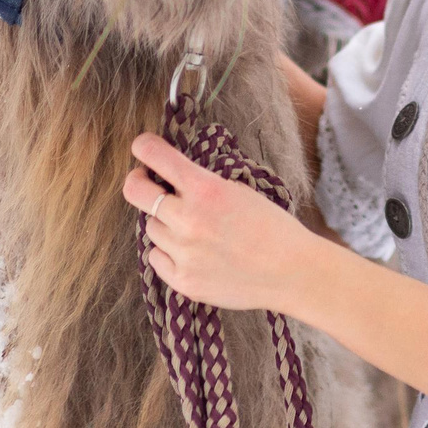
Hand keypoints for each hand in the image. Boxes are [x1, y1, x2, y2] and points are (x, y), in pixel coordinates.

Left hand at [123, 132, 319, 316]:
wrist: (292, 272)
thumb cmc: (271, 228)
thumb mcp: (238, 190)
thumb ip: (201, 183)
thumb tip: (169, 178)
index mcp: (205, 189)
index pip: (154, 155)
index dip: (143, 146)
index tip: (143, 147)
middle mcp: (188, 220)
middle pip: (135, 192)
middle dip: (138, 182)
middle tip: (145, 182)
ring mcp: (183, 253)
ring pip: (150, 227)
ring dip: (164, 223)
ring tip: (193, 229)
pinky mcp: (182, 281)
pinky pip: (156, 257)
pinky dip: (168, 253)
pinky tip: (192, 252)